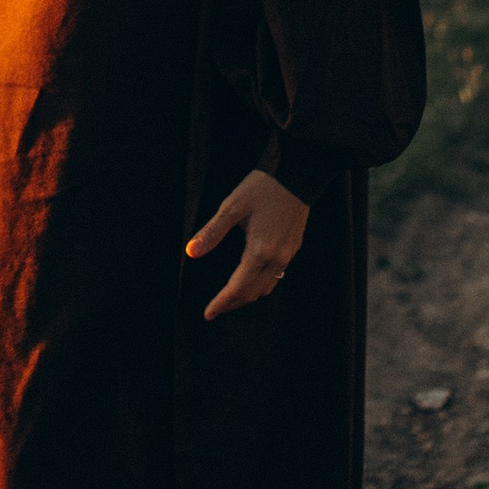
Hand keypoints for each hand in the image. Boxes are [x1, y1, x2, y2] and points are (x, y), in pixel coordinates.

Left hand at [186, 167, 307, 317]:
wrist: (298, 174)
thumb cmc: (263, 187)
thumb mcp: (232, 207)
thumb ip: (212, 232)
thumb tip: (191, 252)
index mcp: (259, 251)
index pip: (238, 288)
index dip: (222, 302)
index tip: (208, 313)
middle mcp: (276, 258)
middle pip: (253, 293)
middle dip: (233, 304)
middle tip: (215, 309)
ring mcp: (288, 254)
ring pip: (266, 287)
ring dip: (247, 297)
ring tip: (230, 298)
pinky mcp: (293, 248)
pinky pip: (276, 276)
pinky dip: (261, 285)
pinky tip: (251, 280)